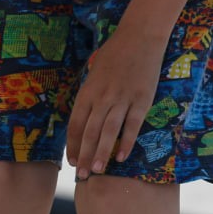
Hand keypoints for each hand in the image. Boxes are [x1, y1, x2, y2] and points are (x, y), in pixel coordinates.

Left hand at [65, 26, 167, 178]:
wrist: (139, 38)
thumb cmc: (114, 54)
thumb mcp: (93, 73)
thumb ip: (89, 95)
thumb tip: (84, 115)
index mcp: (87, 92)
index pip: (75, 124)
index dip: (72, 144)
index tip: (71, 161)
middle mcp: (102, 98)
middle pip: (89, 132)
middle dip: (83, 155)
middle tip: (81, 176)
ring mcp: (122, 99)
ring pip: (108, 132)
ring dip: (101, 153)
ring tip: (96, 171)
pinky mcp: (141, 100)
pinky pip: (132, 126)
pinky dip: (126, 142)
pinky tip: (121, 157)